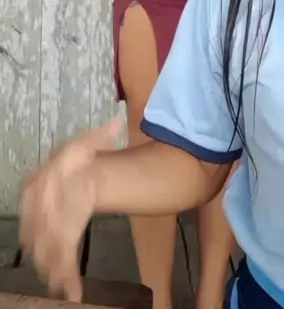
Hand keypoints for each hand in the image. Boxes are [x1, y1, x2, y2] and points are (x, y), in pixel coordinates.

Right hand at [20, 119, 121, 301]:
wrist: (66, 172)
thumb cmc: (76, 160)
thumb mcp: (86, 144)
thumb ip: (100, 137)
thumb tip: (116, 123)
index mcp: (43, 181)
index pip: (43, 202)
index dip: (50, 222)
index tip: (60, 240)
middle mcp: (37, 204)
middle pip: (43, 232)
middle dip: (51, 255)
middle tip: (64, 279)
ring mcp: (40, 222)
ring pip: (45, 248)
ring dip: (54, 268)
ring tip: (67, 289)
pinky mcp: (48, 236)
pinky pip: (52, 254)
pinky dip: (60, 271)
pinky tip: (69, 289)